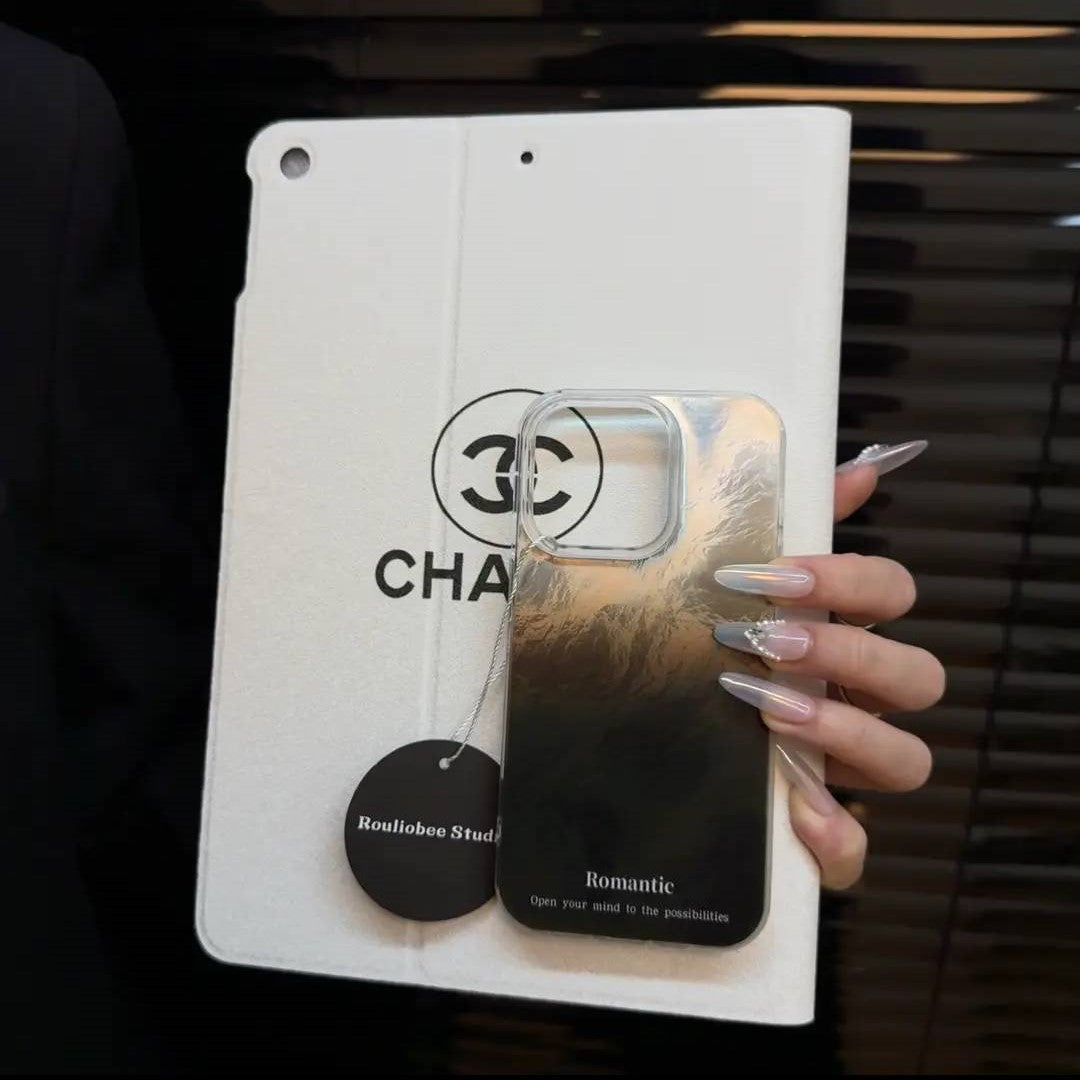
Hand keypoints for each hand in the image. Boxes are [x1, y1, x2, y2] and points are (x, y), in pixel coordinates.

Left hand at [713, 441, 942, 888]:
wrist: (670, 749)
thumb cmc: (721, 654)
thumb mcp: (746, 593)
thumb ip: (802, 524)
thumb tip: (862, 466)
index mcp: (846, 635)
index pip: (893, 593)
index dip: (849, 580)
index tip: (774, 574)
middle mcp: (862, 700)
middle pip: (919, 676)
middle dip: (850, 654)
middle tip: (769, 641)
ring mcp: (850, 769)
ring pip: (909, 759)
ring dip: (847, 733)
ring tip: (771, 712)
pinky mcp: (825, 833)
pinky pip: (857, 854)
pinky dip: (836, 837)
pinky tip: (793, 810)